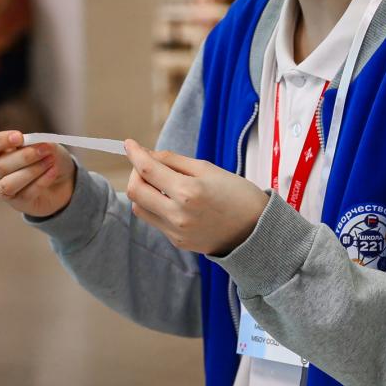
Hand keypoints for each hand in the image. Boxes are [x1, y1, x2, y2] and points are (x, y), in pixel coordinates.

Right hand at [0, 131, 75, 218]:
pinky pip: (26, 194)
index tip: (19, 137)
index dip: (0, 140)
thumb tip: (37, 144)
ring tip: (50, 161)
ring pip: (9, 184)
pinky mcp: (18, 203)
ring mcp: (4, 189)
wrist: (62, 181)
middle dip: (25, 156)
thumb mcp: (47, 145)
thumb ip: (40, 143)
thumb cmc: (48, 158)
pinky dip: (42, 181)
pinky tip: (53, 172)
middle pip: (0, 166)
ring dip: (32, 171)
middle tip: (46, 149)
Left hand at [124, 141, 268, 255]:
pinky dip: (155, 205)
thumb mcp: (208, 169)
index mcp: (188, 192)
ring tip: (158, 182)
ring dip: (142, 191)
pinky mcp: (177, 241)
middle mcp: (178, 214)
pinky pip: (154, 219)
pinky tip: (170, 199)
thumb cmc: (237, 195)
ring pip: (139, 207)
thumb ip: (174, 161)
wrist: (255, 231)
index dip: (134, 154)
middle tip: (145, 164)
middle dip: (134, 173)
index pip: (147, 170)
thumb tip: (148, 155)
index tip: (130, 144)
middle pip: (134, 191)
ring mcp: (175, 231)